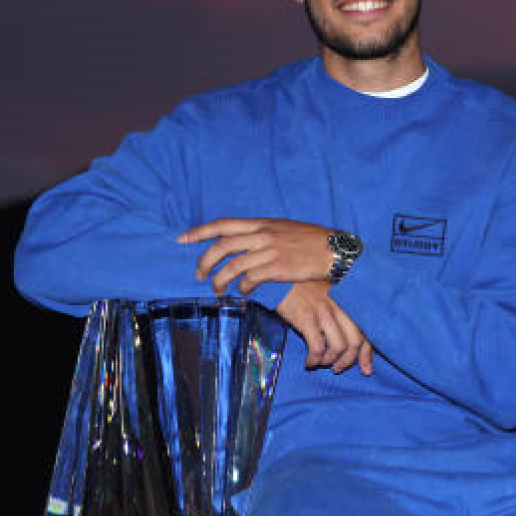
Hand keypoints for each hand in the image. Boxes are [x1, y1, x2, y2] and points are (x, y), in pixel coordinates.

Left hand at [178, 218, 332, 294]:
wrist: (333, 249)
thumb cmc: (310, 240)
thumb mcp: (282, 228)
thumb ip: (261, 233)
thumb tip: (243, 240)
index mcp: (261, 223)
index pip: (222, 224)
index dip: (199, 232)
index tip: (182, 239)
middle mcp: (262, 234)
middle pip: (222, 245)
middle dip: (204, 260)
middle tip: (197, 274)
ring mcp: (269, 251)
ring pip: (233, 266)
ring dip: (219, 280)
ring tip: (216, 290)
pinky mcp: (278, 268)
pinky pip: (250, 279)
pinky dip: (242, 288)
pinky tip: (242, 292)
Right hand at [276, 281, 373, 374]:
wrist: (280, 280)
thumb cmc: (303, 291)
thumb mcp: (328, 298)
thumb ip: (340, 314)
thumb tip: (347, 343)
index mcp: (346, 302)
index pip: (365, 330)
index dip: (367, 354)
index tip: (365, 369)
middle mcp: (339, 306)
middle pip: (354, 342)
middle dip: (347, 361)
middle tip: (337, 368)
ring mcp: (323, 312)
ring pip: (338, 347)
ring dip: (329, 361)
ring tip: (319, 362)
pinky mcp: (307, 319)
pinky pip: (317, 347)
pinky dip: (314, 359)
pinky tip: (309, 361)